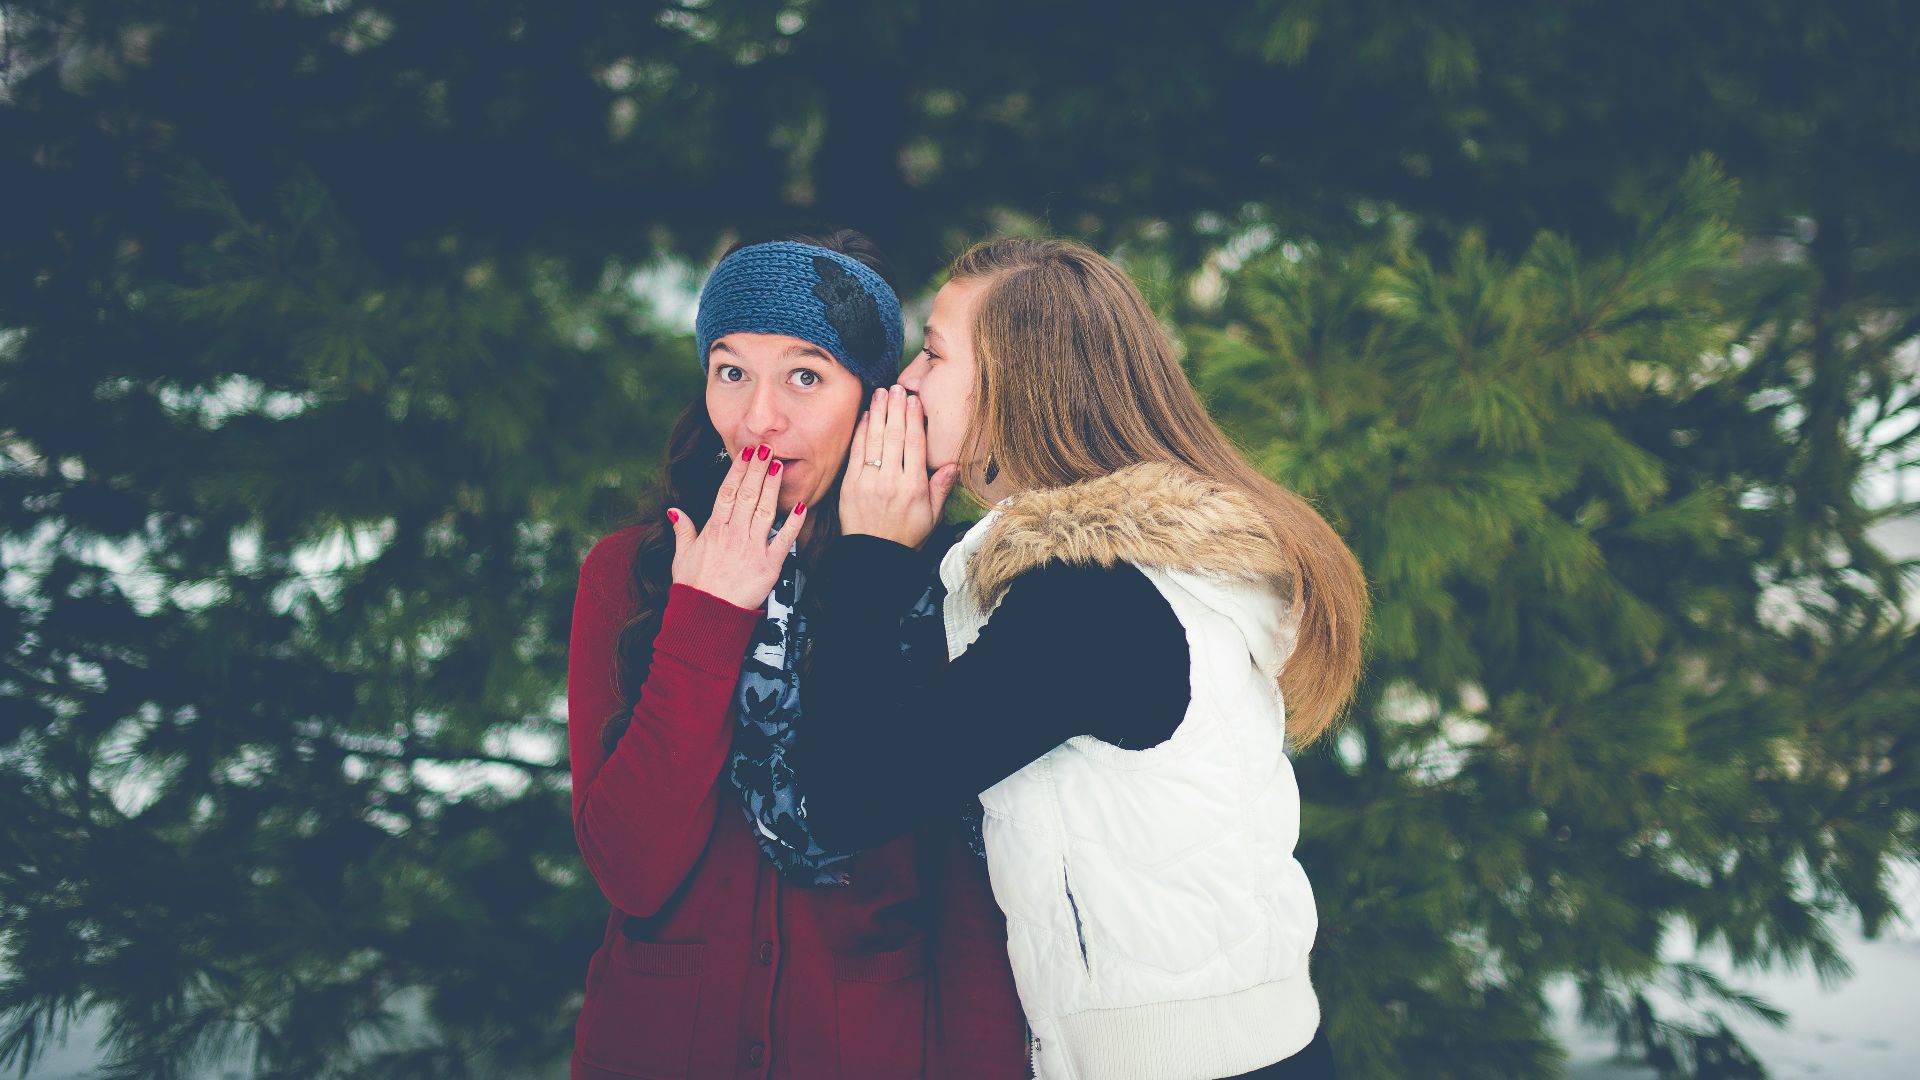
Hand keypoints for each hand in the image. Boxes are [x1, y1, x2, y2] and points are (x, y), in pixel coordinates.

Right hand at [666, 445, 807, 608]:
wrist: (705, 617)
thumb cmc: (693, 589)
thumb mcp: (681, 557)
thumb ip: (682, 531)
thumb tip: (674, 511)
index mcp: (713, 530)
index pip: (727, 493)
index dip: (737, 471)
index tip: (746, 453)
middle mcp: (733, 535)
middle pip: (746, 495)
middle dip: (756, 470)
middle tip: (766, 448)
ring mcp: (751, 549)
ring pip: (763, 511)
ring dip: (772, 487)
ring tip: (779, 465)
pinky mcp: (768, 566)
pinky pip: (783, 541)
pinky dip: (793, 523)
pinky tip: (801, 506)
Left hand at [839, 385, 959, 547]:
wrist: (874, 556)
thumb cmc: (905, 536)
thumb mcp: (932, 516)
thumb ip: (941, 488)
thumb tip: (953, 464)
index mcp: (914, 487)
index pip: (914, 445)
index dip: (914, 419)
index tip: (915, 400)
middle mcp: (891, 481)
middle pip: (895, 436)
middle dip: (896, 408)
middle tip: (898, 387)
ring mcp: (869, 481)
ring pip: (875, 440)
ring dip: (878, 413)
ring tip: (881, 392)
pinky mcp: (850, 485)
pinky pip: (857, 452)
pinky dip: (861, 432)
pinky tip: (866, 415)